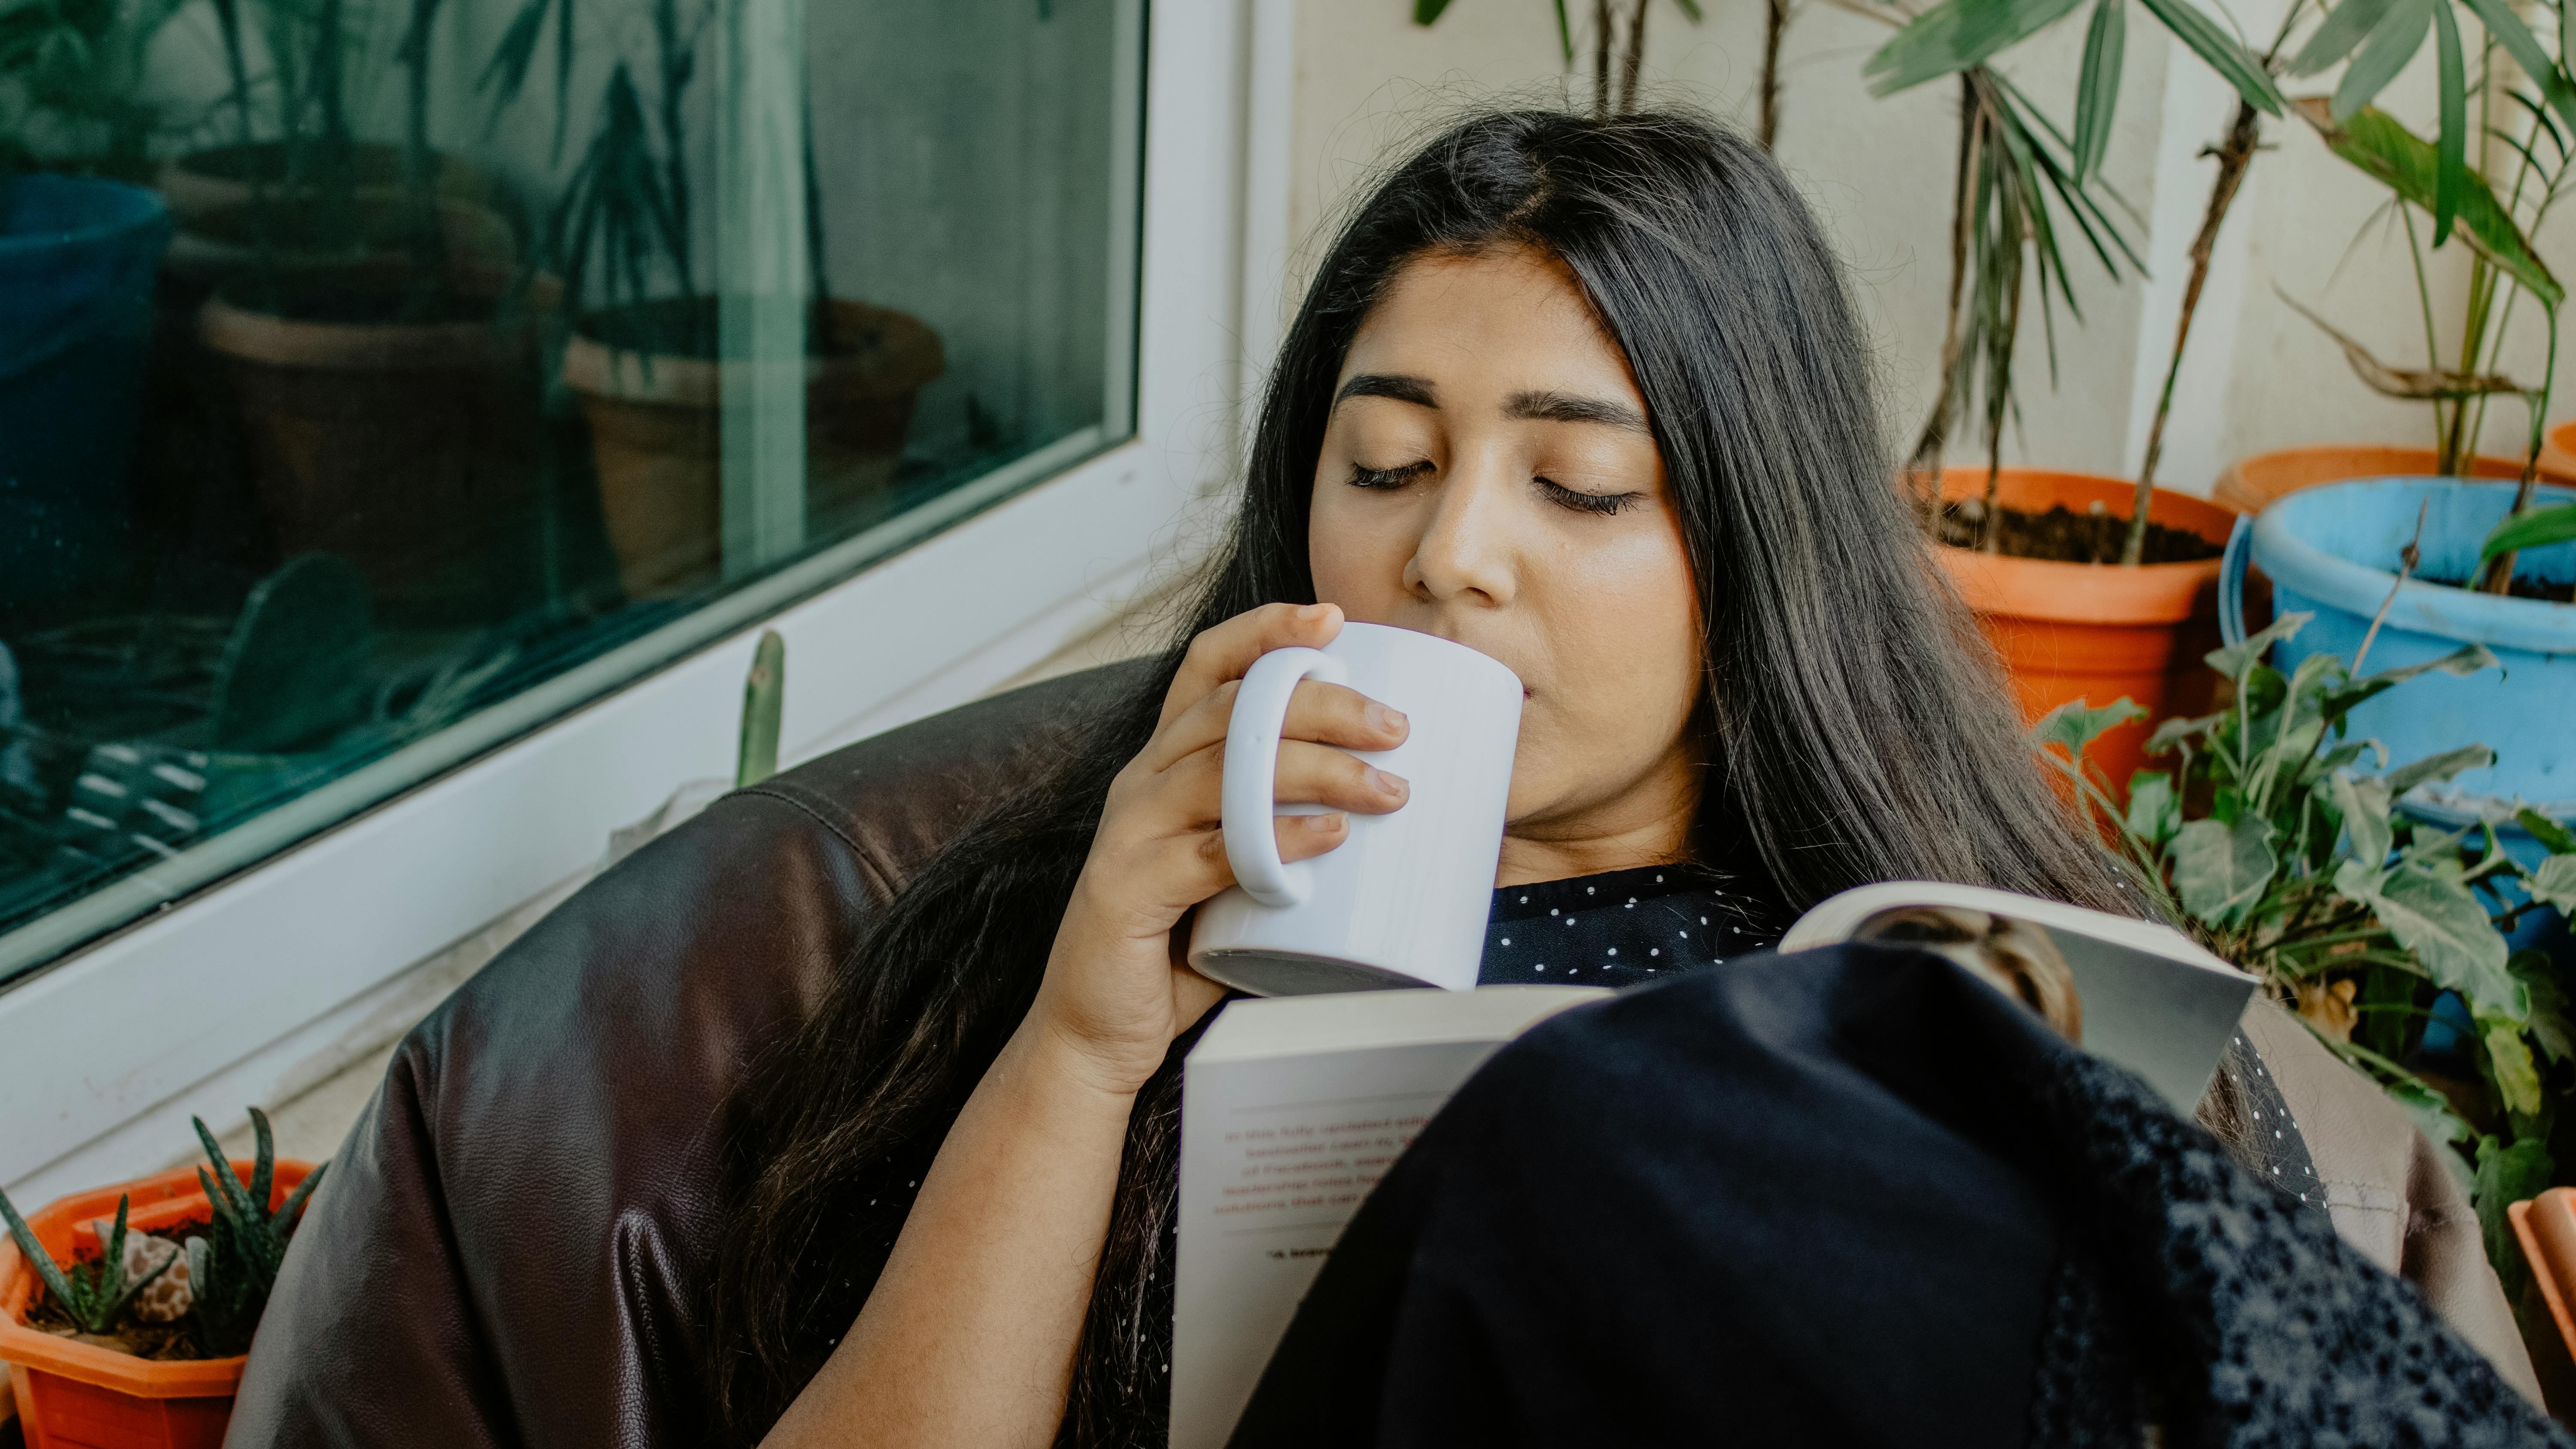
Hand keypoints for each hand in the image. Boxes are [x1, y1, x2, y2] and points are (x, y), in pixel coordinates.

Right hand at [1027, 602, 1410, 1094]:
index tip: (1333, 617)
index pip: (1207, 667)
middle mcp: (1140, 783)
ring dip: (1315, 770)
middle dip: (1320, 704)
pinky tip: (1328, 839)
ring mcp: (1129, 833)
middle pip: (1230, 707)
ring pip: (1224, 769)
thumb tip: (1389, 806)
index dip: (1265, 631)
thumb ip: (1282, 829)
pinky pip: (1210, 850)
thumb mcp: (1235, 869)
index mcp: (1164, 765)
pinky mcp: (1127, 888)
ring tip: (1385, 789)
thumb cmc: (1178, 949)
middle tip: (1394, 727)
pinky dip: (1277, 839)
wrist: (1097, 1034)